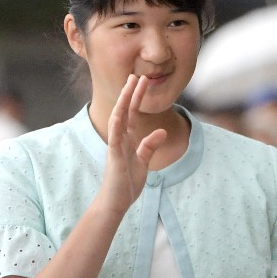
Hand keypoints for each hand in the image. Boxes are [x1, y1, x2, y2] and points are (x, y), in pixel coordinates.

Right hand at [96, 75, 166, 217]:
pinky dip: (116, 124)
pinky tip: (119, 112)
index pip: (131, 114)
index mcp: (127, 140)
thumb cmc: (127, 183)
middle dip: (131, 93)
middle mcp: (119, 139)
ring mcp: (116, 146)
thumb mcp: (144, 161)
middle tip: (137, 75)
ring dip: (123, 102)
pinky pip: (114, 138)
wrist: (116, 202)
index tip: (142, 81)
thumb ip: (150, 145)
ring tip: (129, 86)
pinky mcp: (114, 157)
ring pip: (118, 119)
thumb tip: (162, 131)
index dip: (136, 98)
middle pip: (125, 111)